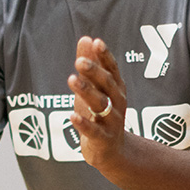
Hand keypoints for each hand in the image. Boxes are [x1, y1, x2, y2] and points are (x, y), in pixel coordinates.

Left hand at [68, 36, 127, 166]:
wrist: (112, 151)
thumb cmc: (100, 115)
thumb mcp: (95, 90)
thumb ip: (91, 65)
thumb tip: (86, 38)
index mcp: (116, 88)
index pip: (112, 69)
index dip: (105, 56)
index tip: (96, 42)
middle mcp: (117, 103)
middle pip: (107, 84)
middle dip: (94, 72)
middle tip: (79, 61)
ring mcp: (112, 122)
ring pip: (100, 105)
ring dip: (87, 92)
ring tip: (72, 80)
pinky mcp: (104, 139)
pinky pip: (93, 131)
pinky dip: (83, 123)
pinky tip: (72, 115)